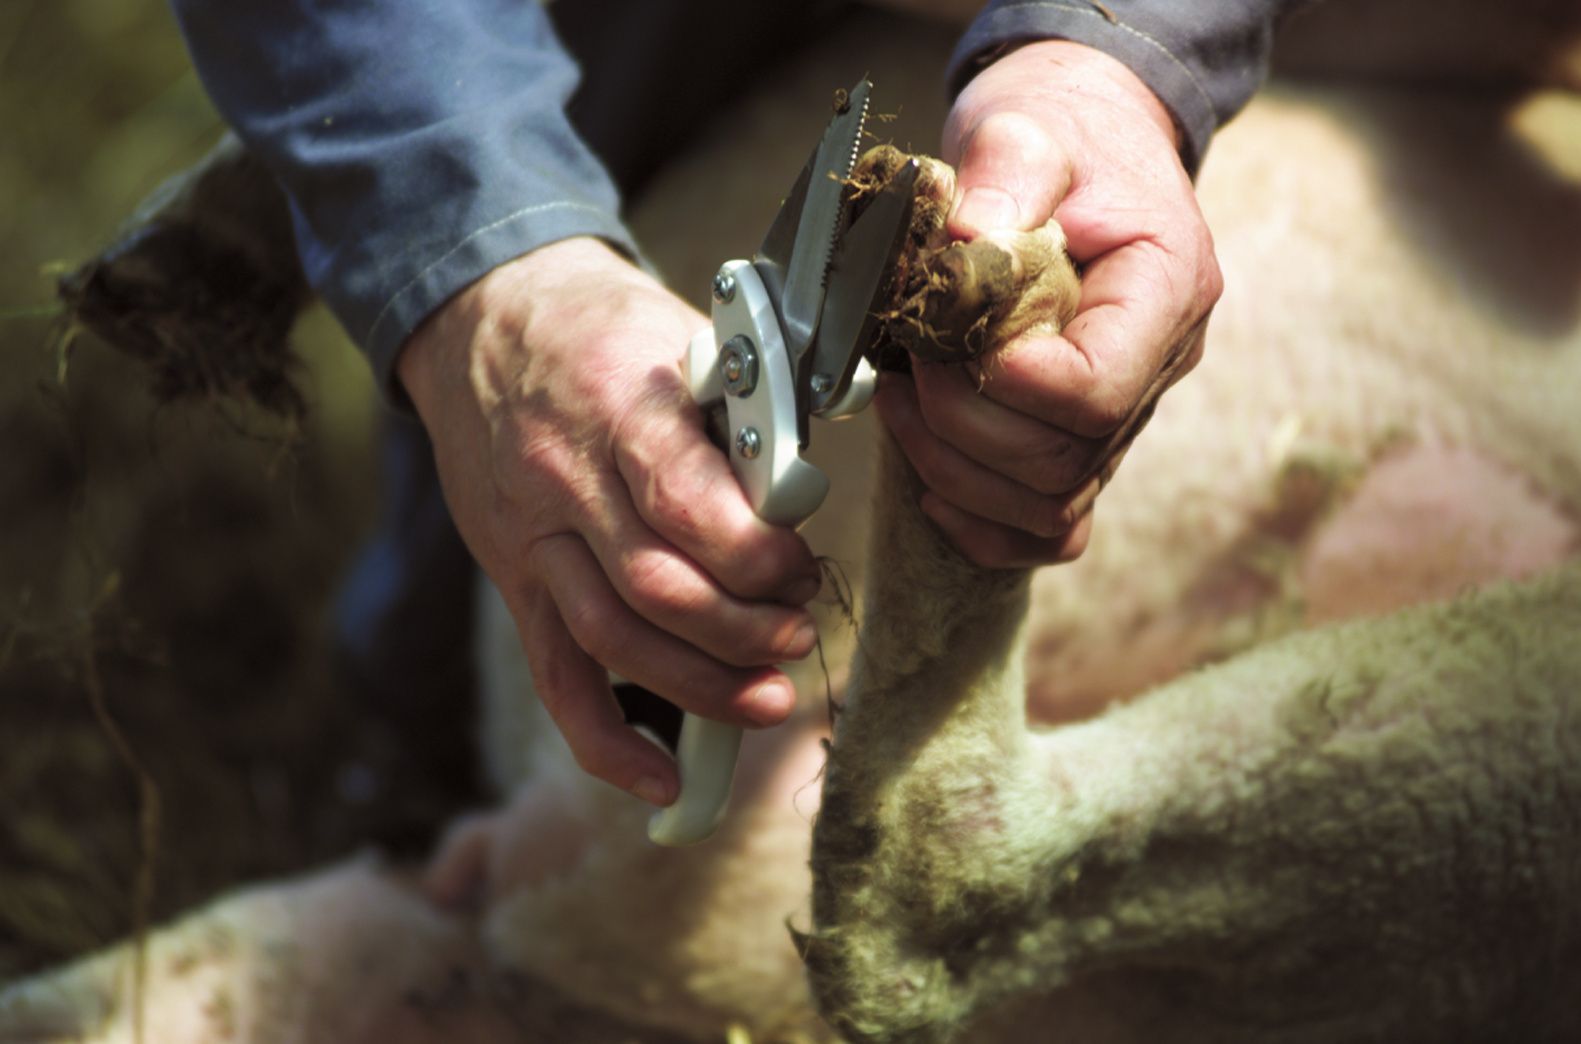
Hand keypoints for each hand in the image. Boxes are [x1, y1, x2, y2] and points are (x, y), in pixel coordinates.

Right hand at [397, 238, 821, 804]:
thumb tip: (810, 490)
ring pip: (612, 639)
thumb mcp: (685, 336)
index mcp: (621, 408)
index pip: (688, 506)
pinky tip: (663, 780)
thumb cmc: (605, 328)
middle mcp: (567, 480)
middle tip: (798, 636)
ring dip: (698, 686)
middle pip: (656, 589)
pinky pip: (554, 674)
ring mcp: (532, 538)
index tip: (801, 570)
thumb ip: (748, 413)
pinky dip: (605, 740)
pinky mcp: (514, 578)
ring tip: (768, 700)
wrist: (484, 317)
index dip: (760, 558)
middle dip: (743, 632)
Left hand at [877, 40, 1221, 567]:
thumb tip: (967, 240)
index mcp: (1167, 291)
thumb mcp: (1030, 126)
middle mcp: (1157, 366)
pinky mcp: (1084, 441)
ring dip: (956, 474)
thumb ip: (1007, 170)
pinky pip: (1050, 527)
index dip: (1014, 387)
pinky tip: (930, 490)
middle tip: (908, 368)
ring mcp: (1125, 415)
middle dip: (962, 428)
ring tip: (903, 403)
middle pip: (1064, 461)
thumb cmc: (1064, 135)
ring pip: (1050, 505)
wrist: (1082, 143)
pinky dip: (985, 526)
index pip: (1099, 389)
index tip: (948, 342)